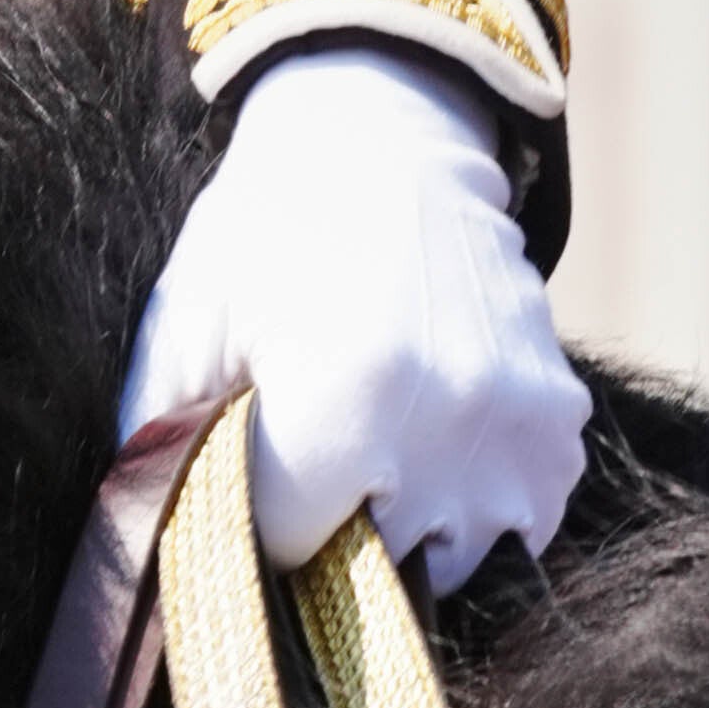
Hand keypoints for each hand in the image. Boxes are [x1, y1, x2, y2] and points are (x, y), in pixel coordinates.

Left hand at [119, 36, 589, 593]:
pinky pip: (518, 523)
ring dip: (407, 524)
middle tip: (311, 441)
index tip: (253, 467)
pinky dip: (475, 502)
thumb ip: (163, 447)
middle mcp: (448, 424)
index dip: (258, 517)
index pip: (290, 548)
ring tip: (375, 434)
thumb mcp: (186, 322)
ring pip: (449, 560)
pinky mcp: (559, 425)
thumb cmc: (266, 232)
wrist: (380, 139)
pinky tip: (432, 437)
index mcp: (345, 399)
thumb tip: (149, 552)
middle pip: (372, 568)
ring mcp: (516, 429)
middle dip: (330, 527)